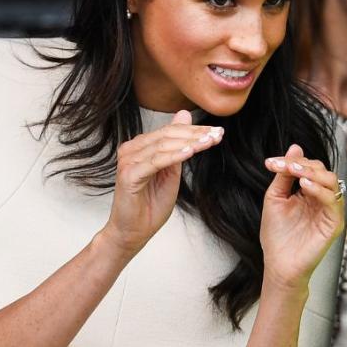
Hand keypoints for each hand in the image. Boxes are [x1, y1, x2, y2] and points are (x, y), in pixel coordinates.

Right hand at [101, 110, 223, 256]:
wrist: (133, 231)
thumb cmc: (151, 204)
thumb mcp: (171, 171)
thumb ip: (178, 146)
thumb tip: (185, 115)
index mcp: (140, 146)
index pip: (171, 131)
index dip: (195, 130)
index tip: (218, 132)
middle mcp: (131, 149)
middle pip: (168, 135)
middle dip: (196, 134)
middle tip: (217, 134)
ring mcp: (128, 161)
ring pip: (163, 146)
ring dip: (189, 143)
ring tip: (208, 142)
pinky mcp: (129, 175)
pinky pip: (155, 162)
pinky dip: (174, 156)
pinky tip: (190, 153)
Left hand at [261, 145, 344, 293]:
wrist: (279, 264)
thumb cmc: (276, 235)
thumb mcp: (276, 198)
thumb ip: (284, 175)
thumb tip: (295, 147)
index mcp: (308, 192)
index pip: (308, 167)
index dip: (291, 161)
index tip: (270, 162)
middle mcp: (321, 199)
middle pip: (322, 170)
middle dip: (302, 165)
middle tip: (284, 167)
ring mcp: (329, 210)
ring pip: (331, 181)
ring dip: (313, 173)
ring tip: (295, 173)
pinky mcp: (334, 223)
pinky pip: (333, 201)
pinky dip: (320, 190)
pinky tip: (305, 186)